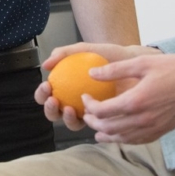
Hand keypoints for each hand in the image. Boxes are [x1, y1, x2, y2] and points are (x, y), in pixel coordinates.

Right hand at [35, 42, 152, 130]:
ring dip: (67, 119)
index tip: (47, 85)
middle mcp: (74, 102)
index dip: (42, 94)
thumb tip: (46, 65)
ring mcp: (89, 112)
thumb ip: (64, 53)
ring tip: (71, 109)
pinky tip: (92, 114)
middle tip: (54, 100)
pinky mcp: (106, 120)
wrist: (132, 61)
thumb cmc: (107, 56)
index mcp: (65, 86)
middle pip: (55, 113)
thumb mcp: (83, 50)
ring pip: (72, 123)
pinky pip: (95, 125)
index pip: (47, 94)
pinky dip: (91, 123)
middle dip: (50, 110)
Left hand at [79, 52, 174, 143]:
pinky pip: (138, 141)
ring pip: (122, 138)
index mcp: (136, 102)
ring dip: (106, 134)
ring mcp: (154, 128)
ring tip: (96, 129)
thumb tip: (92, 74)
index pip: (103, 111)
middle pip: (109, 128)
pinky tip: (119, 135)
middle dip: (94, 122)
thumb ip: (115, 70)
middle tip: (87, 113)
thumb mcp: (142, 63)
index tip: (85, 97)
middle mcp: (143, 119)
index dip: (89, 106)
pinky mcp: (162, 131)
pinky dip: (124, 139)